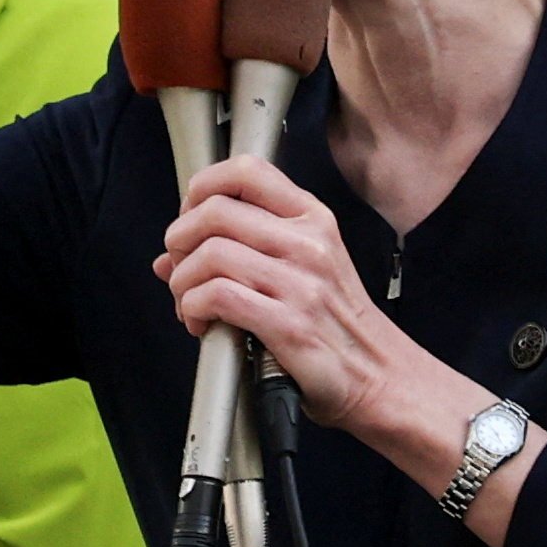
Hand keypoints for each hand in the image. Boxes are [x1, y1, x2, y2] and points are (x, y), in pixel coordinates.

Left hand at [154, 155, 404, 428]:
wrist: (381, 376)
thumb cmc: (337, 323)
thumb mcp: (307, 266)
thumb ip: (243, 249)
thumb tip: (166, 258)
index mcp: (313, 219)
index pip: (246, 170)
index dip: (201, 187)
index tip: (189, 216)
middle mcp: (308, 243)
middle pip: (214, 212)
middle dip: (179, 240)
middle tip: (179, 267)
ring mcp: (301, 283)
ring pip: (209, 254)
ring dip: (182, 282)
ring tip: (188, 302)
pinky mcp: (289, 325)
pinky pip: (217, 297)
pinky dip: (193, 309)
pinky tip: (201, 323)